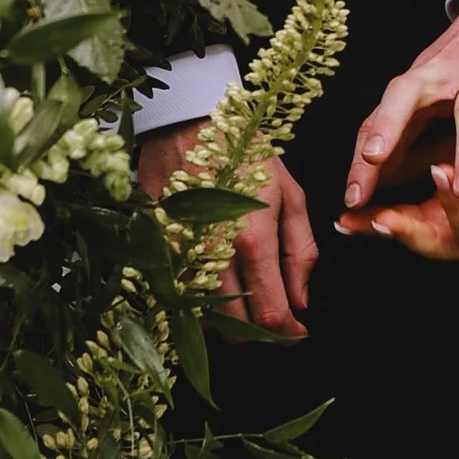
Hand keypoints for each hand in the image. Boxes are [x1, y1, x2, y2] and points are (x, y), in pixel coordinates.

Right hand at [137, 121, 316, 340]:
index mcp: (252, 241)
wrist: (188, 124)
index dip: (287, 333)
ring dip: (229, 320)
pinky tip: (217, 286)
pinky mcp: (157, 250)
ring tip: (247, 301)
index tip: (298, 332)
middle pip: (235, 326)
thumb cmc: (245, 153)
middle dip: (260, 334)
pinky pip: (179, 294)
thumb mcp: (290, 195)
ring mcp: (180, 255)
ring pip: (204, 317)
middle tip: (275, 320)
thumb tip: (302, 300)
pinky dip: (200, 301)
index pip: (270, 313)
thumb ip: (300, 251)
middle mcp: (212, 256)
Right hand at [337, 111, 458, 265]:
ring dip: (454, 205)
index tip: (350, 214)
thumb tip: (364, 162)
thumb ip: (413, 161)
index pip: (406, 230)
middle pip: (434, 246)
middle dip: (408, 230)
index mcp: (452, 227)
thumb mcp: (453, 152)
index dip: (377, 224)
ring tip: (439, 170)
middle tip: (383, 214)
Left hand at [344, 3, 458, 215]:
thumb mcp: (427, 87)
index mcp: (416, 77)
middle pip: (407, 97)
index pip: (379, 113)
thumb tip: (369, 172)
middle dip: (390, 128)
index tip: (352, 193)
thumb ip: (400, 127)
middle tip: (375, 163)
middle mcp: (443, 70)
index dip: (363, 151)